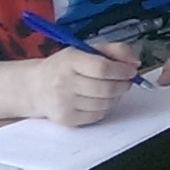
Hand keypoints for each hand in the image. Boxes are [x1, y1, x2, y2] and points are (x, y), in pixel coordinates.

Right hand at [25, 40, 139, 127]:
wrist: (35, 87)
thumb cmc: (65, 67)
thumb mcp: (86, 50)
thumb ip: (114, 50)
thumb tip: (134, 62)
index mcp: (69, 60)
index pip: (102, 68)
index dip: (122, 71)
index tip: (131, 70)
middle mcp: (64, 82)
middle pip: (106, 88)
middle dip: (123, 85)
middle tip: (126, 81)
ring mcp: (63, 103)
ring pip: (105, 104)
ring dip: (115, 97)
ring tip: (110, 89)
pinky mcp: (66, 119)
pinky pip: (97, 116)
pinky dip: (105, 108)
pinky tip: (99, 100)